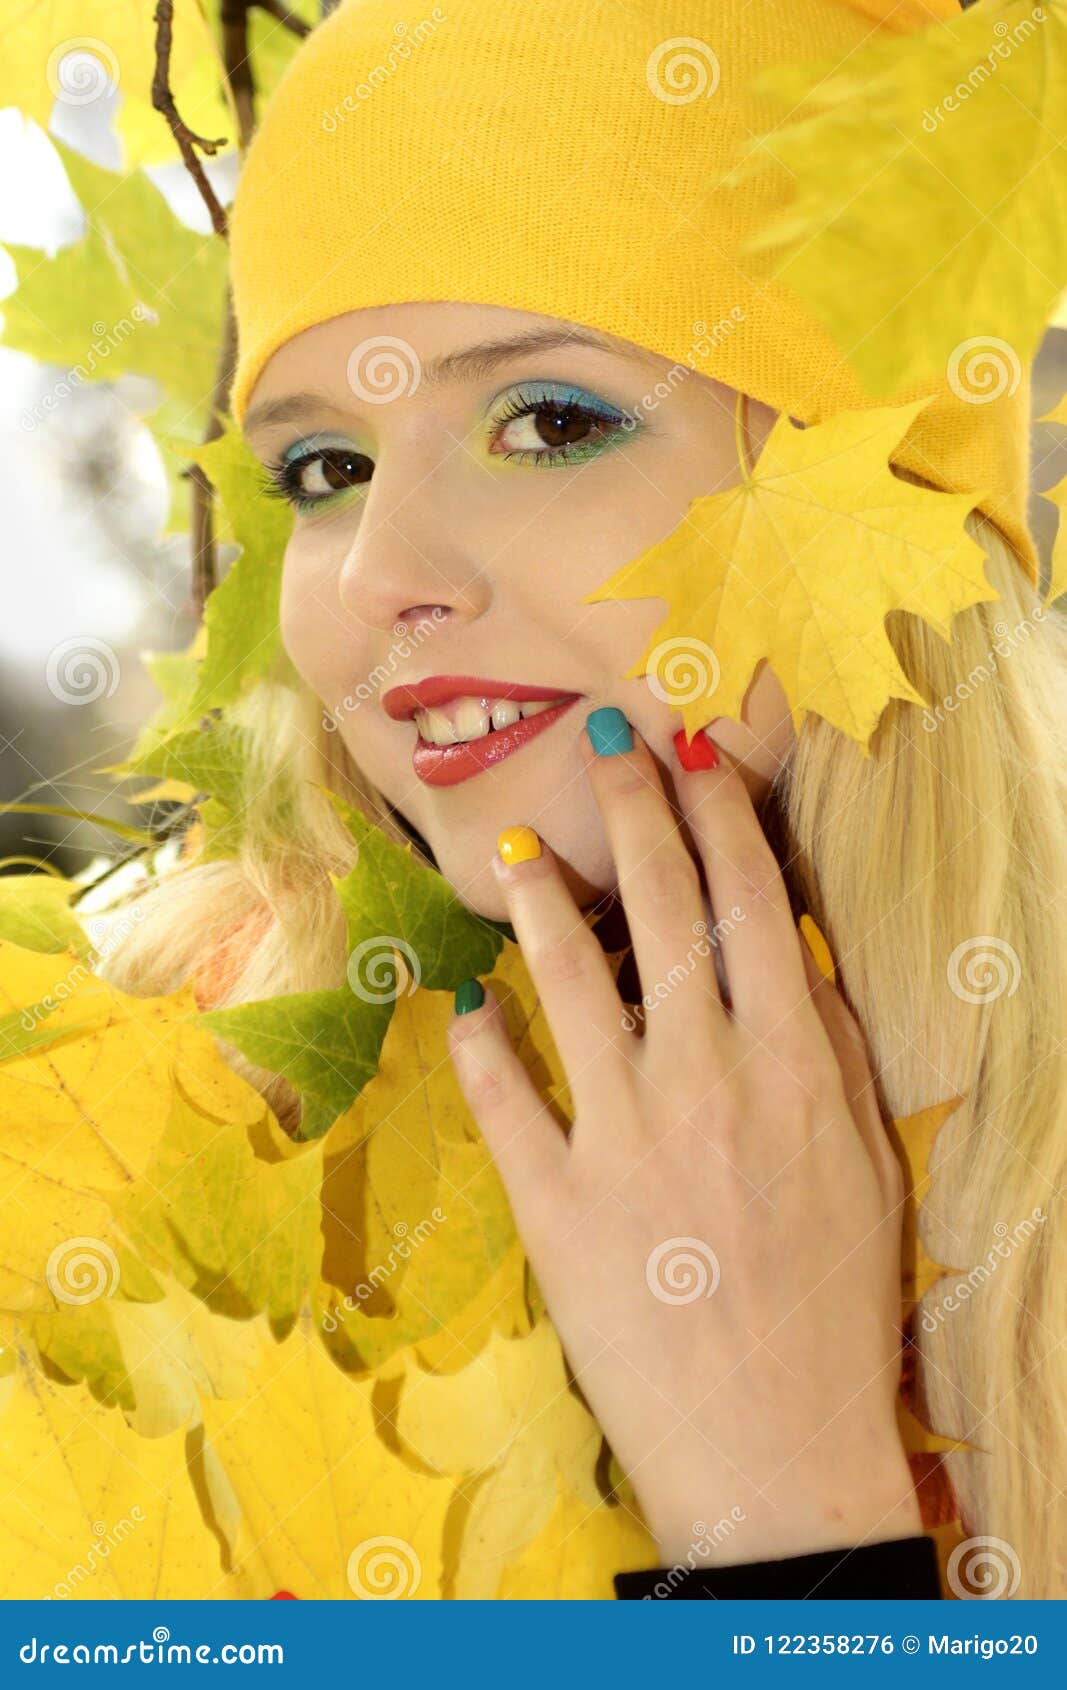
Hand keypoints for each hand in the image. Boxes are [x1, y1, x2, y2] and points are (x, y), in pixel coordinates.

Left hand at [447, 710, 919, 1568]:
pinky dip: (479, 1045)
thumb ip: (828, 1054)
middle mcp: (703, 1082)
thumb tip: (788, 957)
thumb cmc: (836, 1310)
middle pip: (664, 914)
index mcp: (790, 1068)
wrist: (775, 1451)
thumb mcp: (866, 1170)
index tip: (698, 754)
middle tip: (610, 743)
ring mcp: (621, 1139)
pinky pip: (504, 1101)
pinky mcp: (554, 1205)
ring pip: (571, 983)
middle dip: (636, 813)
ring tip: (514, 846)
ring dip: (543, 901)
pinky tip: (463, 1001)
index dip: (722, 816)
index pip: (752, 905)